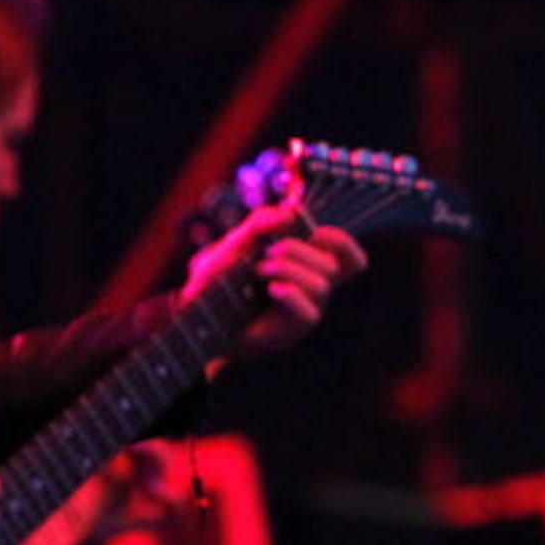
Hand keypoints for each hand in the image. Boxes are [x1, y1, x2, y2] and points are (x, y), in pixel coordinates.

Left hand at [182, 202, 368, 357]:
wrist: (195, 313)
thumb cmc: (218, 279)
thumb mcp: (236, 241)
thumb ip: (261, 222)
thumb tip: (289, 213)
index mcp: (305, 266)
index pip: (348, 258)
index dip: (341, 242)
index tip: (313, 231)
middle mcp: (310, 289)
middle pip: (333, 265)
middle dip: (300, 249)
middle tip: (269, 250)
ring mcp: (303, 311)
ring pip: (322, 286)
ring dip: (289, 268)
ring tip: (260, 270)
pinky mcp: (290, 331)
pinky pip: (308, 313)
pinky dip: (290, 293)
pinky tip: (270, 288)